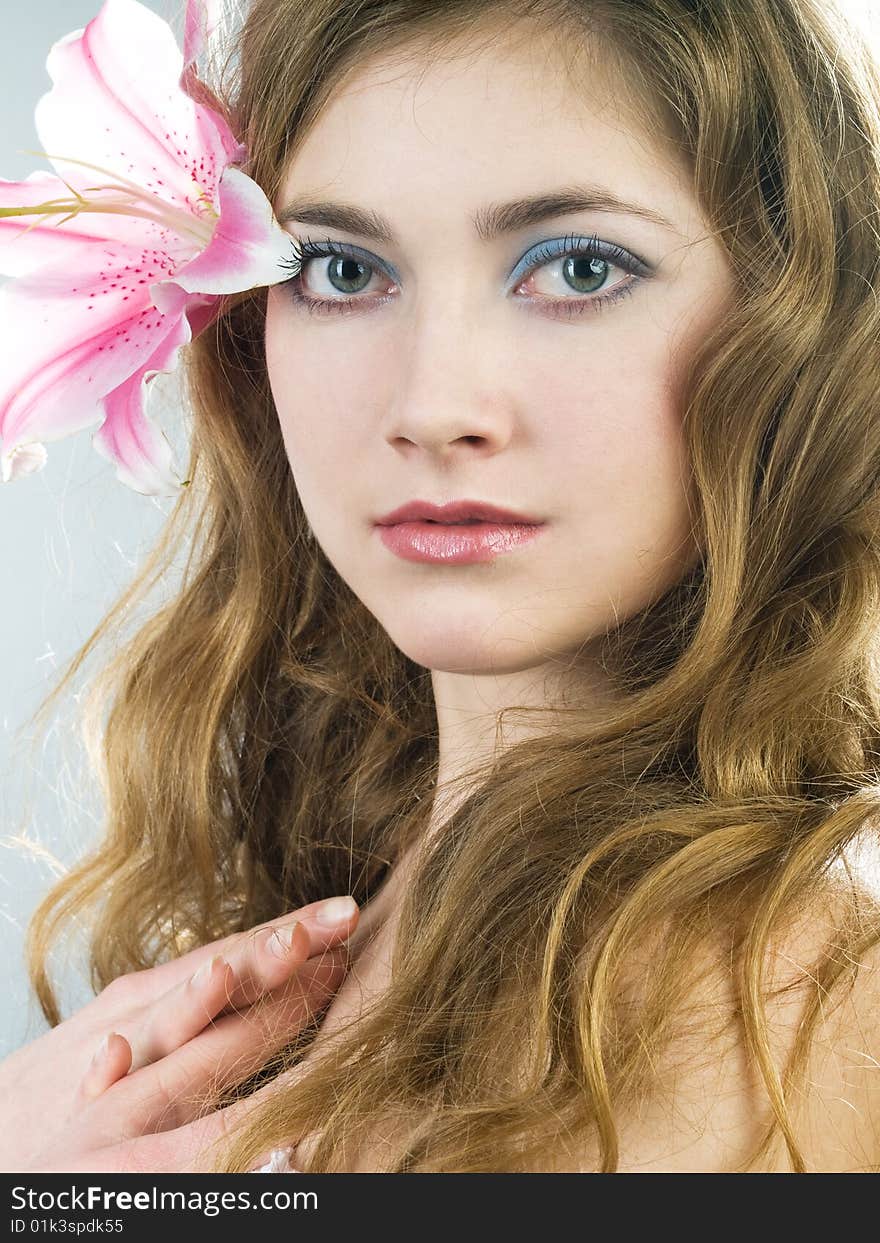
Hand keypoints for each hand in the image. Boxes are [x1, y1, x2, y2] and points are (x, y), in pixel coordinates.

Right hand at [1, 895, 358, 1172]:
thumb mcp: (170, 1020)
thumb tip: (315, 980)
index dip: (300, 930)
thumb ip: (231, 1005)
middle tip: (321, 928)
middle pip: (221, 976)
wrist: (12, 1111)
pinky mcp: (73, 1100)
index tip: (350, 913)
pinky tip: (115, 1054)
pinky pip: (88, 1087)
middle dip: (269, 953)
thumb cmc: (109, 1064)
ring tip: (224, 973)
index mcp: (177, 986)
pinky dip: (102, 1069)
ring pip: (161, 1025)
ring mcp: (111, 1054)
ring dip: (192, 998)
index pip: (249, 950)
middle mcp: (146, 1009)